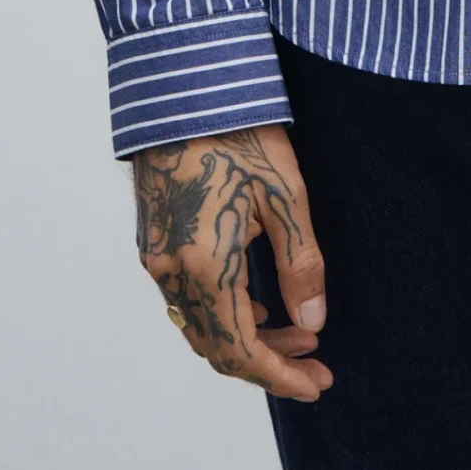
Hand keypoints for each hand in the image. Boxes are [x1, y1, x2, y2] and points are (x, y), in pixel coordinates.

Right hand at [133, 124, 331, 399]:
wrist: (183, 85)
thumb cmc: (239, 130)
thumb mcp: (285, 193)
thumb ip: (300, 264)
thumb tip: (313, 322)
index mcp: (203, 264)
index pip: (239, 351)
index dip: (280, 376)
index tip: (318, 384)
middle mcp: (170, 270)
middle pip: (216, 347)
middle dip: (269, 362)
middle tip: (316, 363)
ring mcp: (155, 256)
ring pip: (198, 326)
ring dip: (246, 339)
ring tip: (298, 331)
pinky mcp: (152, 239)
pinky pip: (184, 300)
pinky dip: (221, 314)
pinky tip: (254, 302)